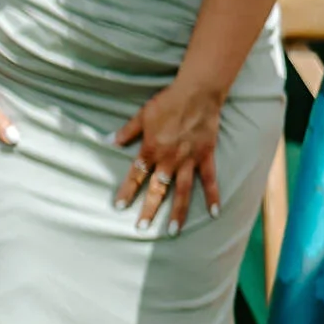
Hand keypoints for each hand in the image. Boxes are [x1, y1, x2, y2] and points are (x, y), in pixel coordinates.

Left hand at [114, 77, 227, 230]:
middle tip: (141, 227)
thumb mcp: (143, 114)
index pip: (136, 175)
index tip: (119, 206)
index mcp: (152, 149)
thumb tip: (109, 140)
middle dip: (148, 209)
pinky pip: (209, 180)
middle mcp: (169, 159)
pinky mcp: (205, 156)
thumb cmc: (168, 101)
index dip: (127, 191)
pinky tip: (214, 212)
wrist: (197, 92)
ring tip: (172, 231)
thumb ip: (127, 131)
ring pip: (182, 191)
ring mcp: (189, 160)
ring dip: (178, 212)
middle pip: (158, 189)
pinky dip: (212, 196)